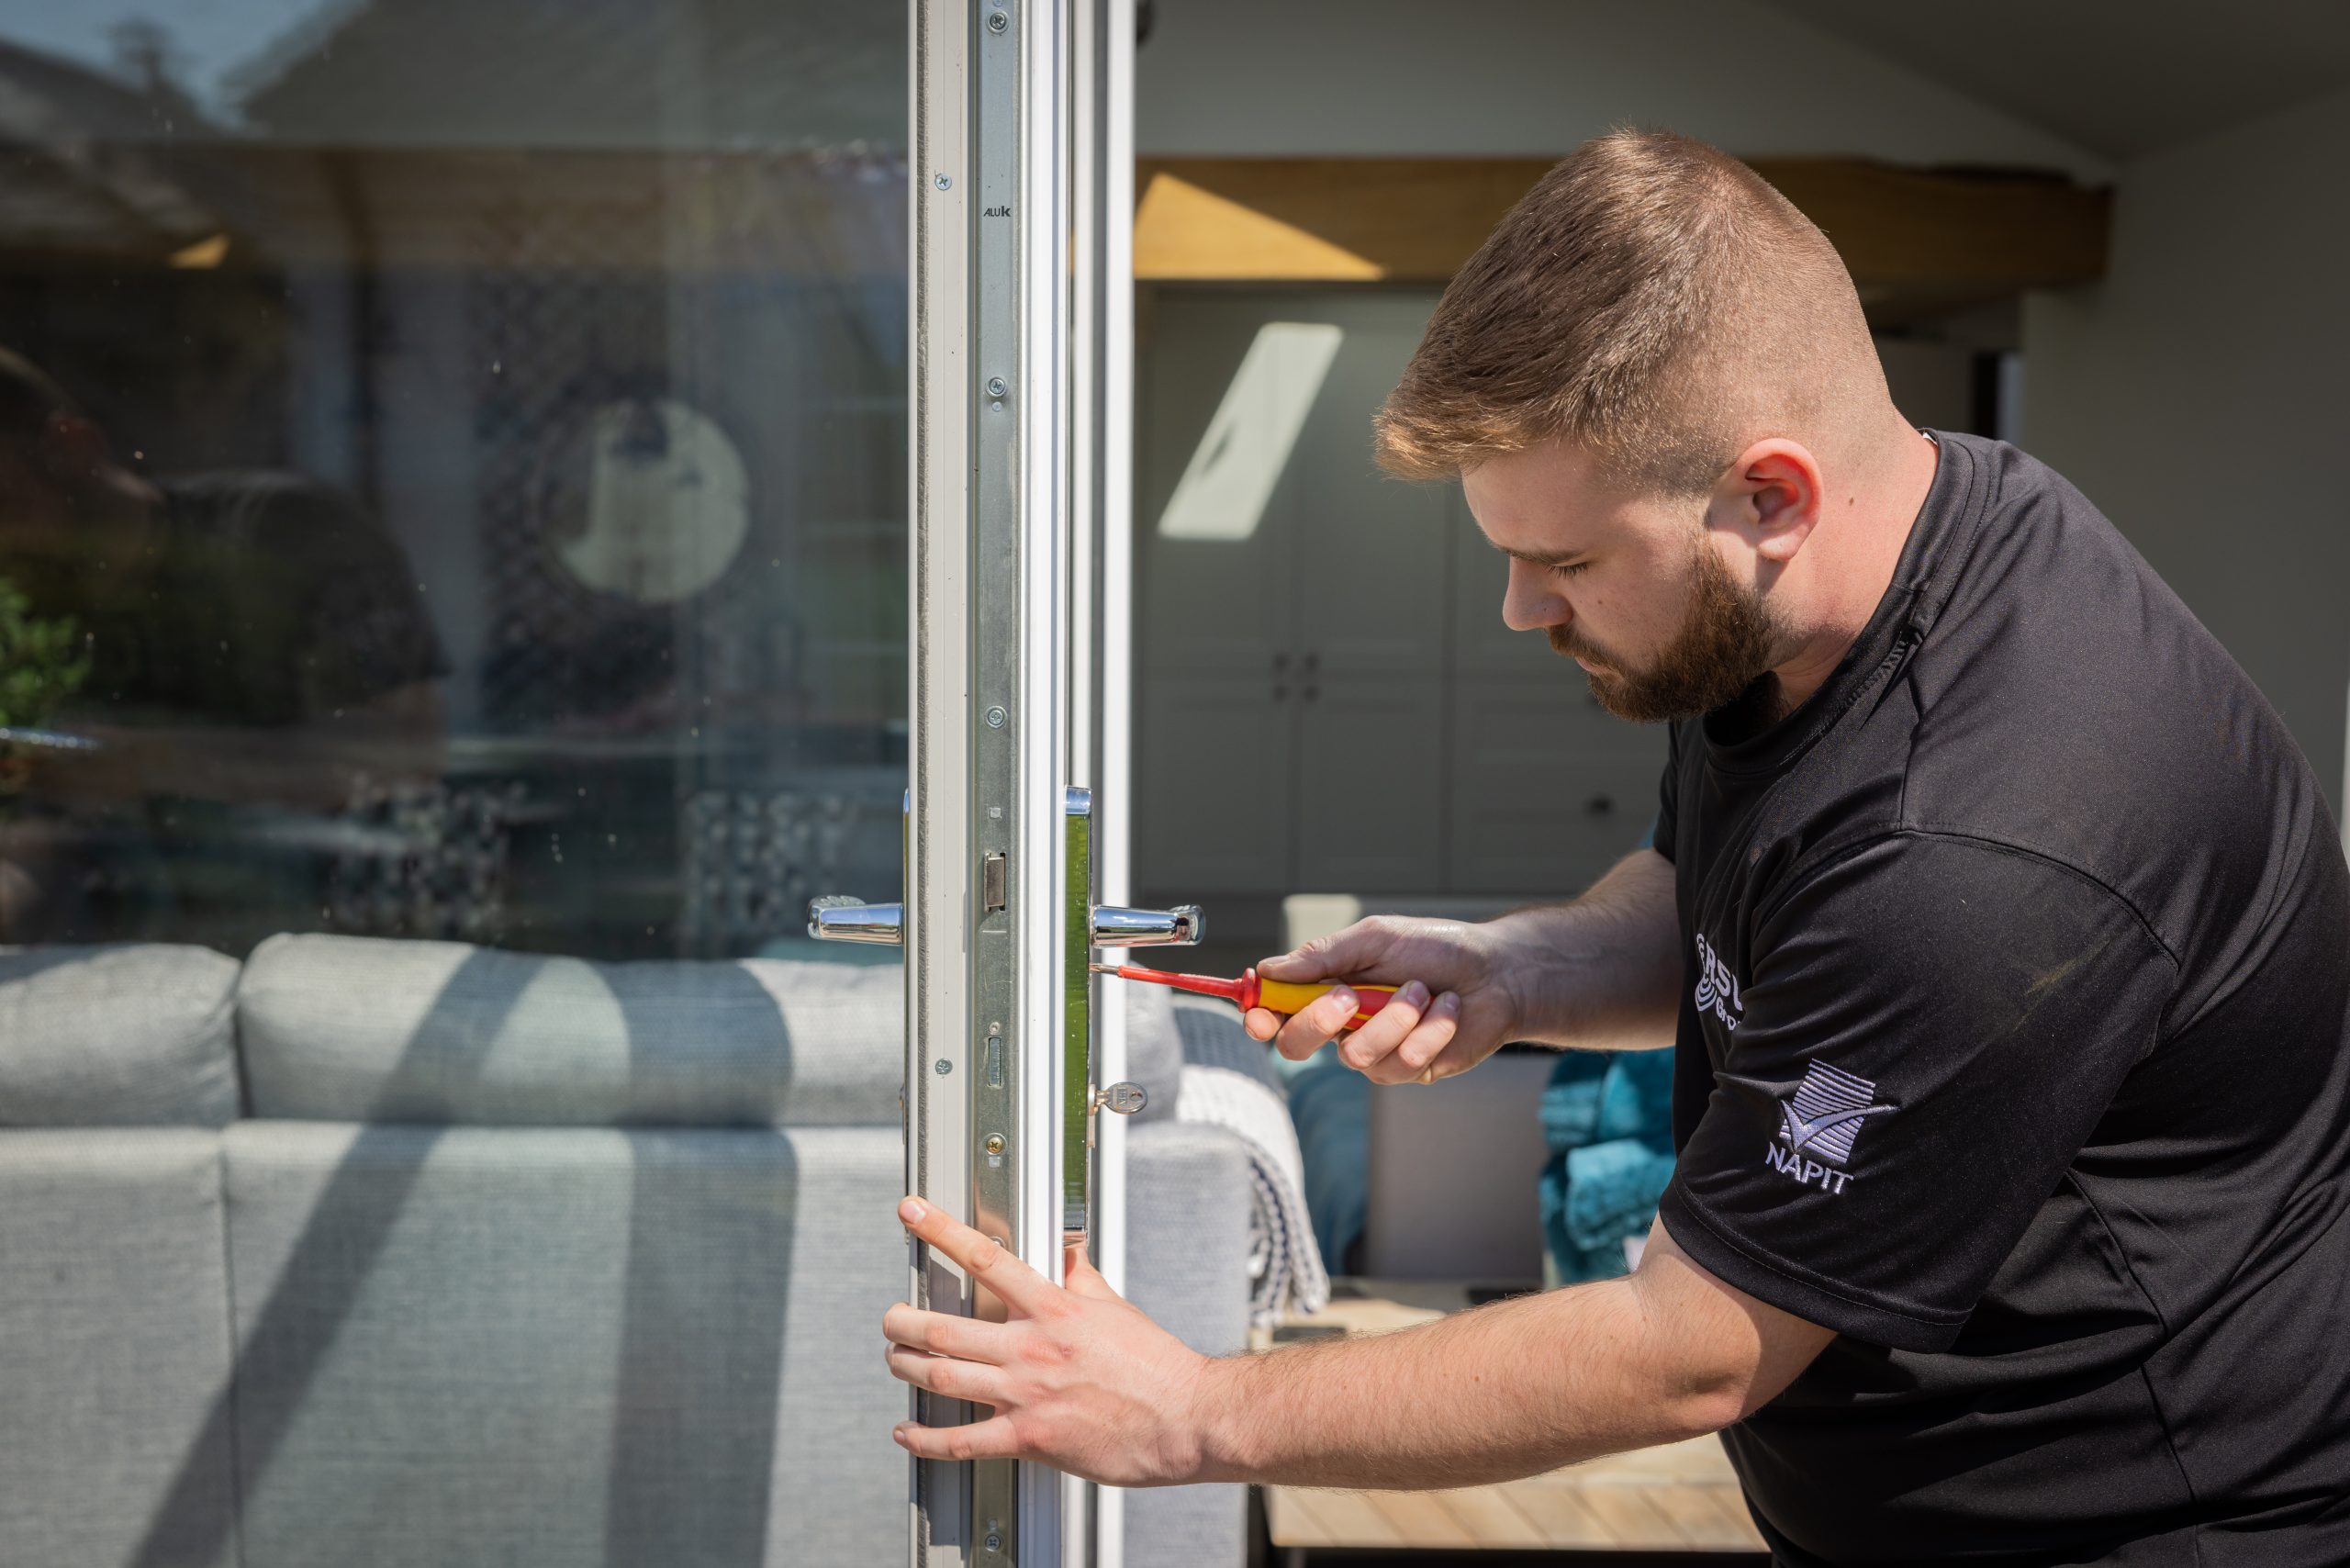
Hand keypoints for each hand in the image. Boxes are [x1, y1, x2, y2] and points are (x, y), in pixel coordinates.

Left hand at [883, 1196, 1213, 1486]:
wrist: (1186, 1417)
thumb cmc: (1156, 1366)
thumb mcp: (1115, 1306)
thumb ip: (1081, 1277)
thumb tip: (1067, 1250)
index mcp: (1054, 1308)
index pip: (986, 1258)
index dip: (940, 1230)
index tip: (912, 1212)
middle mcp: (1032, 1347)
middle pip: (944, 1327)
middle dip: (902, 1321)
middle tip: (891, 1318)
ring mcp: (1026, 1394)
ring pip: (942, 1376)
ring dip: (906, 1366)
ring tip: (894, 1359)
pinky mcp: (1030, 1438)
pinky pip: (962, 1440)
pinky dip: (926, 1438)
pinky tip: (909, 1432)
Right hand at [1243, 915, 1527, 1084]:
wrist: (1498, 972)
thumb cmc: (1436, 947)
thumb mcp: (1375, 939)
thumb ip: (1322, 955)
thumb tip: (1268, 969)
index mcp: (1327, 987)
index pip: (1276, 1010)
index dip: (1258, 1017)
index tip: (1258, 1017)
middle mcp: (1344, 1024)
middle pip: (1297, 1045)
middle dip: (1317, 1022)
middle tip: (1348, 997)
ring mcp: (1376, 1051)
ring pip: (1356, 1055)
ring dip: (1395, 1017)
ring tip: (1424, 990)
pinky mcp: (1409, 1070)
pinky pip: (1402, 1063)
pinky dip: (1429, 1030)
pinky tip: (1449, 1010)